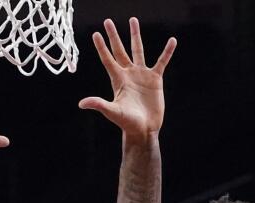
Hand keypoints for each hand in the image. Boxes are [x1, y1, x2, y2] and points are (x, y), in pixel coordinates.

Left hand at [79, 18, 176, 137]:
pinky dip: (167, 52)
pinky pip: (162, 61)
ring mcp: (142, 75)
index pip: (107, 59)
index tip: (95, 34)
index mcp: (118, 80)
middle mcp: (128, 74)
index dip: (101, 47)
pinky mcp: (155, 79)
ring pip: (138, 50)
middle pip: (120, 50)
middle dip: (114, 36)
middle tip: (107, 21)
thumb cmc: (126, 122)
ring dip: (135, 35)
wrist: (143, 129)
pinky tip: (172, 41)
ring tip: (133, 20)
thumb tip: (82, 104)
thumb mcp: (112, 112)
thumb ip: (99, 104)